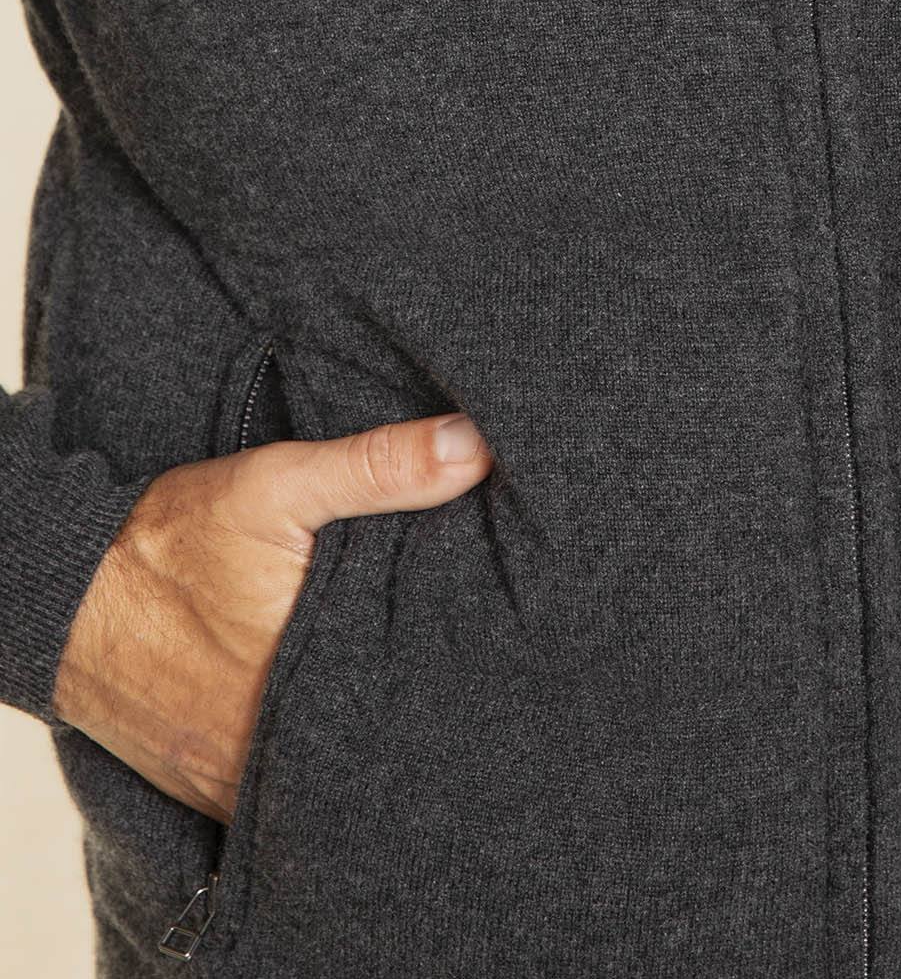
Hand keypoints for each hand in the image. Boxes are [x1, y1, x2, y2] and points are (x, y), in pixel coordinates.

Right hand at [52, 412, 491, 821]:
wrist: (63, 596)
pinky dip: (318, 752)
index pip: (423, 690)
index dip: (466, 663)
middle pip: (386, 735)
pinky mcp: (221, 792)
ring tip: (406, 683)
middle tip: (463, 658)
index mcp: (315, 677)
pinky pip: (290, 786)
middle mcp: (282, 751)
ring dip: (369, 729)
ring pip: (340, 769)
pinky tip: (340, 709)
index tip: (496, 629)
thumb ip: (378, 468)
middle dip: (421, 699)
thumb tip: (476, 448)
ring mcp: (248, 782)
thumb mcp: (277, 485)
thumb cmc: (171, 541)